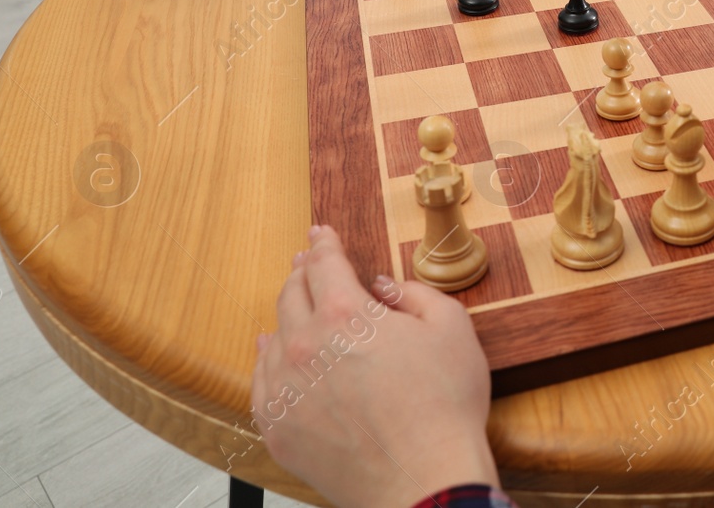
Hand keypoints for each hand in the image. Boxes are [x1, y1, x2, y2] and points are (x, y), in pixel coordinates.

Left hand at [252, 226, 498, 507]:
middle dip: (301, 273)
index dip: (324, 243)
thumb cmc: (444, 407)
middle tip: (306, 263)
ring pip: (273, 335)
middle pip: (292, 294)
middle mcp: (306, 345)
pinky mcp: (280, 428)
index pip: (325, 264)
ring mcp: (287, 389)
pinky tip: (270, 352)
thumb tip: (385, 289)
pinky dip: (265, 359)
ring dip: (285, 314)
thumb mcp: (452, 328)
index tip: (320, 234)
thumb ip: (415, 294)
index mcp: (347, 314)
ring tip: (292, 305)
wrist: (423, 480)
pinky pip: (261, 382)